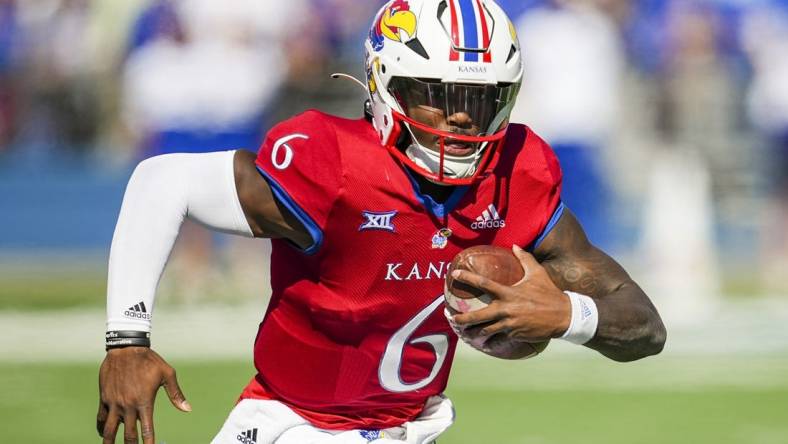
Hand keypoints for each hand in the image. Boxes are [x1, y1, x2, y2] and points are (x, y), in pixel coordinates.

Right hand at [97, 347, 190, 443]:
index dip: (148, 443)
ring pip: (109, 430)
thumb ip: (175, 394)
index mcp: (145, 402)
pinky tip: (103, 432)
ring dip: (109, 442)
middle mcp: (128, 405)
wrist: (126, 348)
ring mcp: (114, 403)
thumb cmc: (149, 360)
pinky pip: (100, 417)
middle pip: (128, 435)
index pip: (147, 430)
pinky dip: (101, 427)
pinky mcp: (105, 398)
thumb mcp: (167, 374)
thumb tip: (187, 409)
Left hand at [449, 245, 571, 341]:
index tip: (455, 274)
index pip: (483, 283)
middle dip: (462, 319)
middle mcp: (506, 309)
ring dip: (473, 332)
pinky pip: (499, 338)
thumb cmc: (549, 293)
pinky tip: (484, 344)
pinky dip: (491, 341)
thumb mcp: (538, 273)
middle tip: (450, 318)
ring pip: (486, 330)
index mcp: (508, 292)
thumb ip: (525, 259)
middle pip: (478, 316)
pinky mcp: (515, 334)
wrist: (564, 316)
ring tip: (463, 333)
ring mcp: (510, 324)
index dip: (468, 278)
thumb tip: (516, 245)